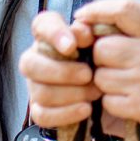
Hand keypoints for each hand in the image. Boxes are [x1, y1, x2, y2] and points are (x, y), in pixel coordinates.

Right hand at [21, 11, 100, 128]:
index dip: (54, 33)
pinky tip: (86, 109)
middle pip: (30, 64)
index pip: (42, 25)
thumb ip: (90, 32)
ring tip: (95, 92)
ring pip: (40, 92)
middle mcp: (35, 59)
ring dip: (71, 93)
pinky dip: (66, 113)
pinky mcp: (39, 110)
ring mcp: (34, 86)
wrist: (109, 88)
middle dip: (62, 72)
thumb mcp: (101, 42)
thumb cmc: (100, 58)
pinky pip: (42, 115)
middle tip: (88, 74)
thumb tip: (81, 31)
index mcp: (49, 36)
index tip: (72, 45)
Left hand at [73, 0, 139, 140]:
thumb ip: (136, 32)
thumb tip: (90, 25)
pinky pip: (108, 101)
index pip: (124, 10)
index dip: (97, 10)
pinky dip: (111, 102)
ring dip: (104, 82)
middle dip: (99, 56)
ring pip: (100, 76)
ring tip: (123, 84)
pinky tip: (127, 100)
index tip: (82, 16)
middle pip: (102, 47)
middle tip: (112, 64)